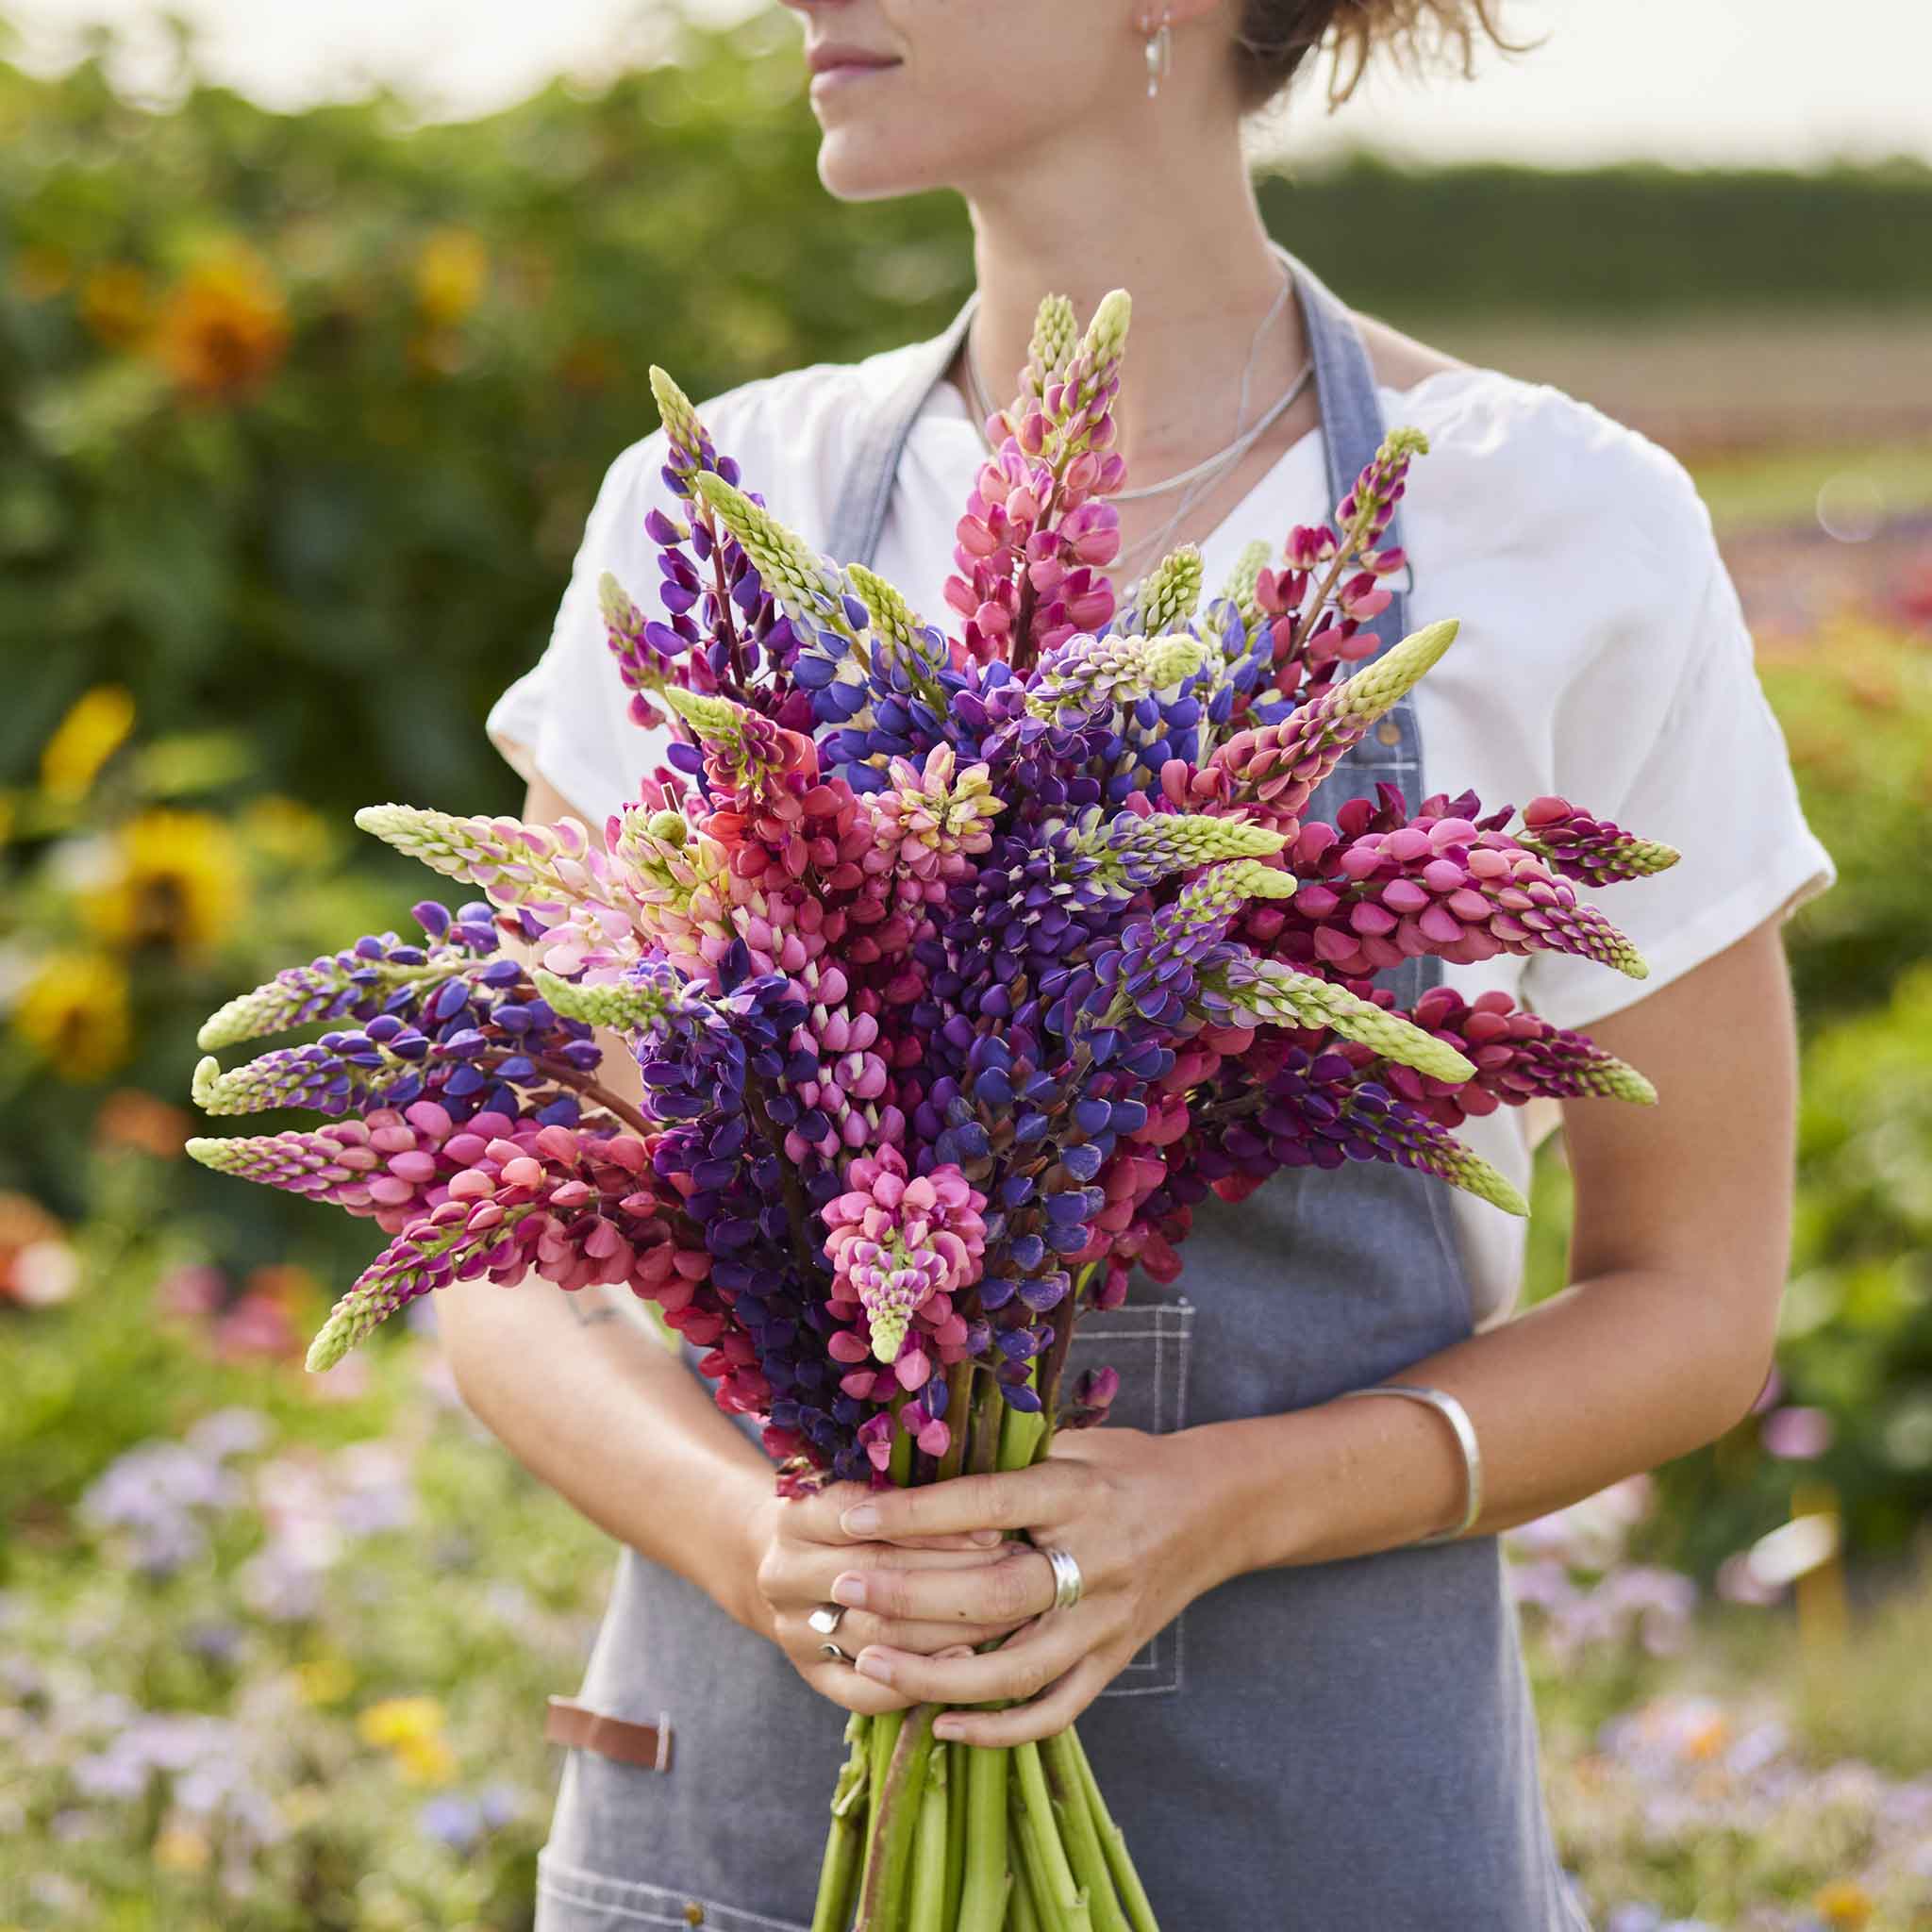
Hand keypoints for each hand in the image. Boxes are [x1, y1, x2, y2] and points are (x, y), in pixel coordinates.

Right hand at [742, 1480, 1040, 1716]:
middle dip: (953, 1571)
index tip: (996, 1527)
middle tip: (1015, 1571)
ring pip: (879, 1634)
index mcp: (796, 1516)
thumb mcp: (867, 1489)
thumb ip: (909, 1491)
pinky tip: (966, 1660)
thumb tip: (989, 1504)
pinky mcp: (811, 1675)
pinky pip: (866, 1690)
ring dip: (949, 1624)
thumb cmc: (853, 1517)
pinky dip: (918, 1678)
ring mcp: (794, 1630)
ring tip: (1010, 1613)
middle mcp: (784, 1573)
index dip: (934, 1524)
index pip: (869, 1517)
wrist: (793, 1567)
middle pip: (877, 1573)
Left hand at [819, 1425, 1244, 1745]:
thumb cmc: (1126, 1465)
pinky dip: (998, 1730)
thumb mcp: (1073, 1443)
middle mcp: (1093, 1561)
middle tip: (842, 1592)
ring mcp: (1105, 1621)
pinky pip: (1054, 1710)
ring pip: (1016, 1669)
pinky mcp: (1113, 1660)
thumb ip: (1004, 1456)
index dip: (917, 1513)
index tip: (853, 1518)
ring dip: (936, 1675)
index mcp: (1077, 1493)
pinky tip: (940, 1727)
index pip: (987, 1503)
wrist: (1218, 1507)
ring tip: (870, 1666)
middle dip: (909, 1597)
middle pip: (994, 1594)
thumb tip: (910, 1455)